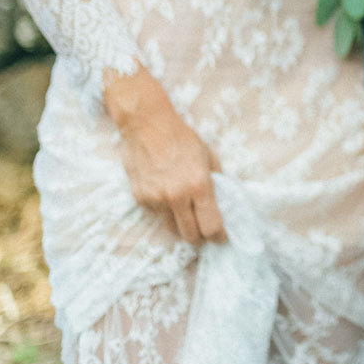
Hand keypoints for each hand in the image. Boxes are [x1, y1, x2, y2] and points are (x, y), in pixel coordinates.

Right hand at [104, 66, 226, 244]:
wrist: (147, 125)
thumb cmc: (182, 137)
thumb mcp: (208, 155)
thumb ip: (216, 180)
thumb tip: (223, 202)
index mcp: (199, 185)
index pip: (211, 226)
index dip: (218, 236)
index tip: (221, 237)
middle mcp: (177, 197)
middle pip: (191, 236)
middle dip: (200, 238)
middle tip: (204, 232)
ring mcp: (156, 200)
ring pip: (172, 229)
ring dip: (181, 226)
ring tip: (186, 215)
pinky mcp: (140, 199)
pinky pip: (156, 215)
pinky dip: (164, 212)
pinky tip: (166, 194)